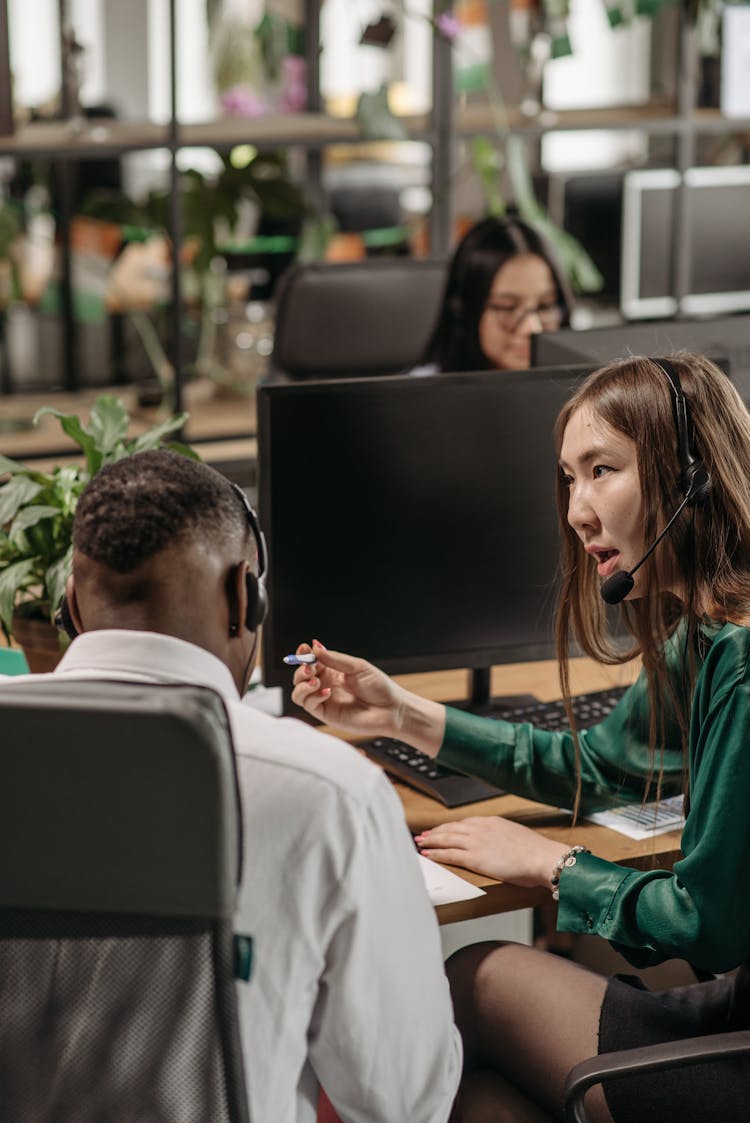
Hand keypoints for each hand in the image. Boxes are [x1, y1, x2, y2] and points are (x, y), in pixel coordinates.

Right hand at [290, 640, 406, 738]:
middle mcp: (326, 684)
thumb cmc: (379, 687)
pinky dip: (312, 696)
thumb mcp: (357, 666)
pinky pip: (309, 704)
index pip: (311, 661)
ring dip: (302, 684)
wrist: (391, 709)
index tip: (305, 648)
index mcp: (333, 671)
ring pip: (299, 692)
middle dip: (301, 669)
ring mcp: (325, 700)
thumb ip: (335, 659)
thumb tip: (315, 648)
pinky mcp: (326, 714)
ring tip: (315, 680)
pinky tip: (326, 692)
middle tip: (310, 667)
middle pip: (301, 676)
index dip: (304, 655)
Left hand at [414, 816, 568, 888]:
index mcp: (491, 821)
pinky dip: (436, 854)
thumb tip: (499, 843)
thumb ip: (502, 836)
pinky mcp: (474, 857)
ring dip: (431, 841)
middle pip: (451, 828)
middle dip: (436, 832)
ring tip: (421, 843)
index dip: (450, 826)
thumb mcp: (515, 835)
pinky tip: (428, 855)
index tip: (442, 829)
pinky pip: (449, 854)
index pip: (464, 823)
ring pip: (446, 839)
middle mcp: (480, 828)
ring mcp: (476, 842)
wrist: (541, 857)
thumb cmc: (535, 851)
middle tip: (424, 834)